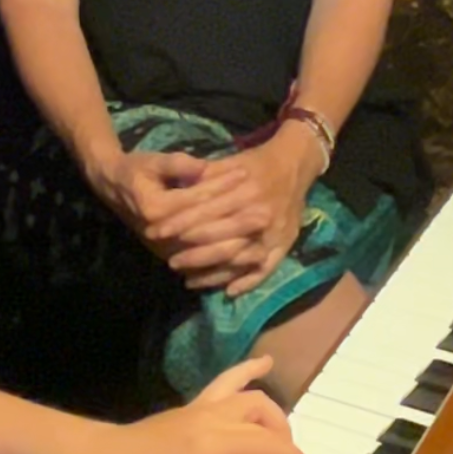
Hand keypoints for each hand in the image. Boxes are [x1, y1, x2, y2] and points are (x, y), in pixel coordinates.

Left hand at [80, 357, 314, 453]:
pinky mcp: (195, 406)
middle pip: (267, 424)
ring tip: (282, 449)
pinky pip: (228, 381)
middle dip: (284, 453)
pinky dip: (249, 371)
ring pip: (254, 400)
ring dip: (275, 421)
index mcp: (212, 446)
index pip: (269, 447)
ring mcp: (204, 408)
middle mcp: (214, 419)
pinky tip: (266, 362)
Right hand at [86, 149, 249, 262]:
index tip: (247, 176)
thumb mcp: (153, 161)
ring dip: (234, 249)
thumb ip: (178, 165)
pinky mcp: (170, 254)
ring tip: (262, 238)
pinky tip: (245, 259)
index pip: (197, 201)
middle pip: (206, 233)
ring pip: (206, 256)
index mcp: (156, 209)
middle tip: (267, 213)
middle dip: (238, 223)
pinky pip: (201, 266)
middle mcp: (160, 235)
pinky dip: (224, 265)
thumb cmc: (135, 169)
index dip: (223, 187)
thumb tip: (205, 168)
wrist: (112, 187)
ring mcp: (165, 248)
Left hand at [151, 133, 321, 296]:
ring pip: (239, 260)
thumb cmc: (255, 163)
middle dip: (192, 255)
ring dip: (213, 274)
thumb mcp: (227, 161)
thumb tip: (175, 189)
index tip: (157, 234)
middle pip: (221, 241)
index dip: (178, 224)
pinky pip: (265, 269)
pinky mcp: (285, 244)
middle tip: (170, 263)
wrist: (295, 163)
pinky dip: (248, 282)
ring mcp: (274, 233)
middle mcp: (260, 215)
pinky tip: (227, 291)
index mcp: (244, 192)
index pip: (205, 213)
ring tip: (189, 280)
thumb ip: (203, 176)